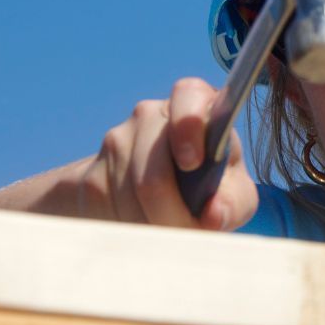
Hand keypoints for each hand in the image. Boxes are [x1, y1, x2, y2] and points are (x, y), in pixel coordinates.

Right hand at [77, 77, 257, 230]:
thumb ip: (233, 203)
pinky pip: (107, 207)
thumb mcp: (234, 197)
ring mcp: (117, 139)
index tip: (192, 164)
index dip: (188, 126)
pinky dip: (129, 227)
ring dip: (151, 223)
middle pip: (153, 165)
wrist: (160, 201)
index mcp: (198, 106)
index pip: (189, 94)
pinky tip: (144, 226)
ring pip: (129, 193)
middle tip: (186, 230)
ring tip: (169, 230)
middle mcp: (153, 114)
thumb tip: (214, 213)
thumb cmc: (211, 191)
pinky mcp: (90, 173)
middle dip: (172, 210)